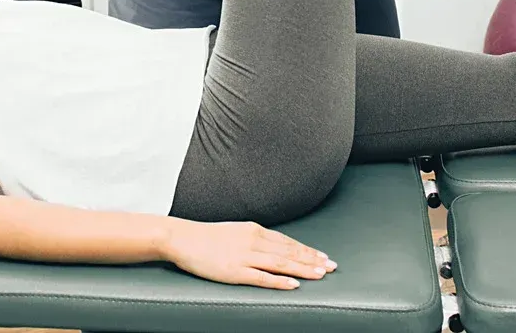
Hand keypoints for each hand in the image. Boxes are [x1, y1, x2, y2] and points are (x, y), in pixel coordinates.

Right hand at [161, 218, 336, 288]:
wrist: (182, 238)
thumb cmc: (207, 237)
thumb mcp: (236, 231)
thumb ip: (254, 238)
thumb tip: (272, 246)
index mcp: (254, 230)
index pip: (288, 242)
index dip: (307, 250)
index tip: (324, 257)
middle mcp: (253, 241)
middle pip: (289, 252)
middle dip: (312, 260)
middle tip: (332, 266)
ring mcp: (244, 256)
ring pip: (281, 263)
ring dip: (303, 269)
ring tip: (321, 274)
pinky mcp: (234, 271)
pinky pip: (262, 277)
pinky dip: (280, 281)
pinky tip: (294, 284)